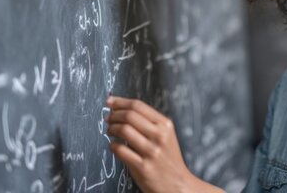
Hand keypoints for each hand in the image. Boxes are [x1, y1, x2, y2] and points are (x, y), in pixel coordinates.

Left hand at [105, 96, 223, 192]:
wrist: (177, 185)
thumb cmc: (168, 159)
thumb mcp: (166, 136)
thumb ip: (149, 123)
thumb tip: (122, 109)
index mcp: (165, 125)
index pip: (138, 106)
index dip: (120, 102)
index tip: (110, 101)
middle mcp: (160, 136)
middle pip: (129, 115)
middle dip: (114, 115)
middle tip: (108, 118)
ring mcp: (151, 152)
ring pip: (124, 130)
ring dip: (111, 128)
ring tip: (110, 131)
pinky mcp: (143, 167)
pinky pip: (120, 150)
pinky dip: (113, 145)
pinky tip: (113, 145)